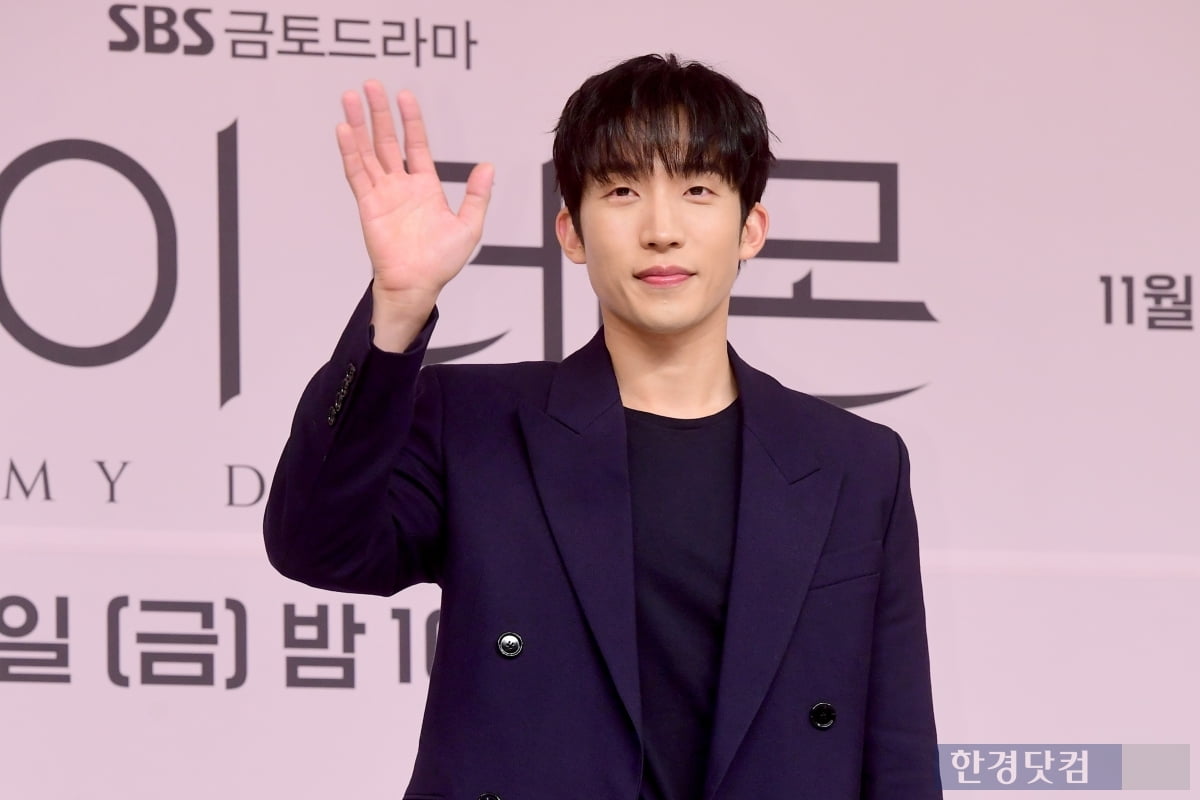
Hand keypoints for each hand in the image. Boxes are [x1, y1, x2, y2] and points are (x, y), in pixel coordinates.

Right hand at [336, 81, 493, 347]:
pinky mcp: (367, 205)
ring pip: (367, 152)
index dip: (411, 120)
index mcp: (425, 186)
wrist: (417, 285)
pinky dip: (350, 152)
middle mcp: (401, 185)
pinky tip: (344, 130)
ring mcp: (382, 194)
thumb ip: (477, 195)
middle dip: (380, 113)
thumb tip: (487, 166)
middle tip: (371, 85)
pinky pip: (357, 174)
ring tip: (350, 98)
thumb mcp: (469, 226)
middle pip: (387, 141)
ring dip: (358, 125)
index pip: (416, 145)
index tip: (405, 96)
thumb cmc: (441, 262)